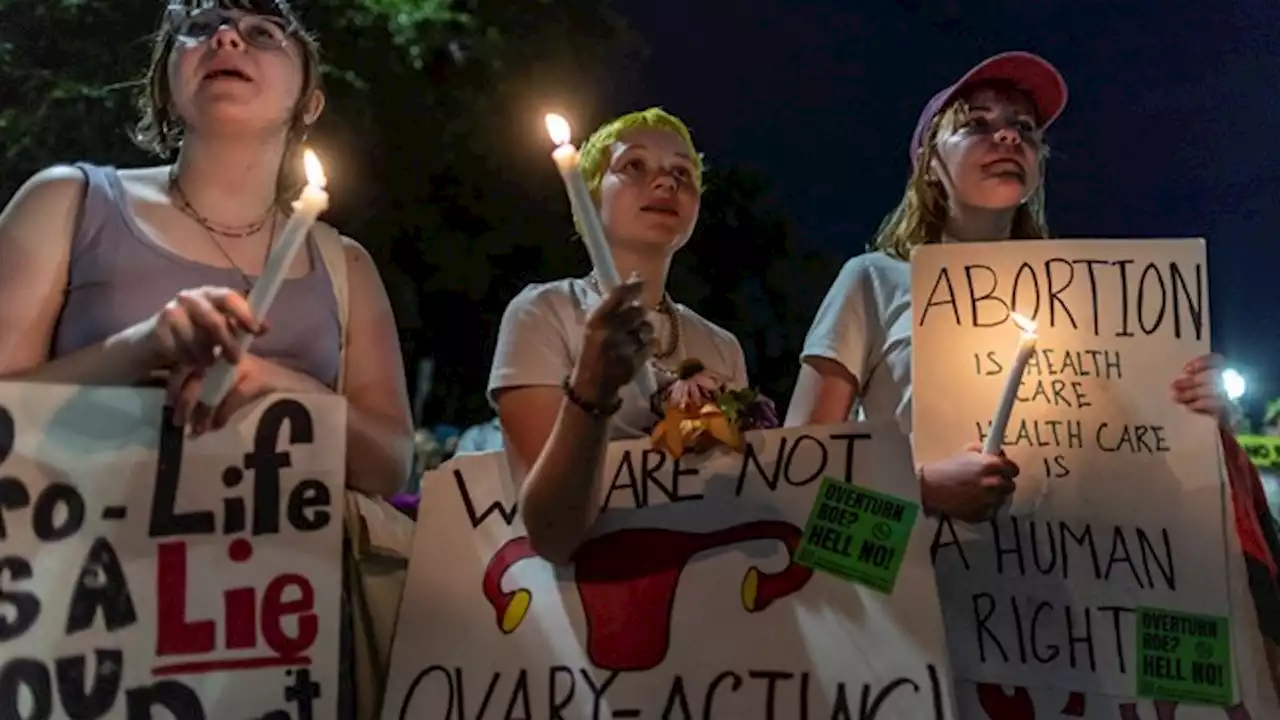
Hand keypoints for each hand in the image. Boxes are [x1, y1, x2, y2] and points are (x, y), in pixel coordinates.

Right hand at [144, 286, 264, 366]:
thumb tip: (266, 328)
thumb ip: (241, 326)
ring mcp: (171, 311)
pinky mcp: (157, 329)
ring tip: (206, 359)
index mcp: (210, 294)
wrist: (155, 340)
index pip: (229, 297)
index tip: (256, 331)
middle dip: (227, 343)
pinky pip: (180, 350)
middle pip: (214, 321)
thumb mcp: (220, 327)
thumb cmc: (195, 332)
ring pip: (197, 340)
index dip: (244, 314)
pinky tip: (187, 359)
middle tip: (235, 360)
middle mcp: (190, 297)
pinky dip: (188, 360)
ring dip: (205, 355)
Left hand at [167, 354, 321, 434]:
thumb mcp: (240, 392)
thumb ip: (219, 398)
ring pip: (212, 385)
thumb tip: (193, 418)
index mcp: (226, 356)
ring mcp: (247, 366)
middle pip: (198, 372)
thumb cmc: (274, 395)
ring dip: (201, 410)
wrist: (308, 394)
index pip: (193, 362)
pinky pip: (233, 395)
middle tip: (177, 421)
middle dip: (185, 398)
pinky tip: (218, 426)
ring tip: (195, 429)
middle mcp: (234, 356)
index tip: (168, 402)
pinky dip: (223, 412)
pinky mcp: (260, 378)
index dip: (177, 381)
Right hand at [572, 276, 654, 404]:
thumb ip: (613, 305)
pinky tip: (636, 353)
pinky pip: (653, 345)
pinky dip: (649, 348)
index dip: (634, 286)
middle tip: (631, 324)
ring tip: (631, 342)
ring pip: (648, 328)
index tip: (641, 281)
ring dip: (644, 333)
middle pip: (638, 311)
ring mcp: (622, 346)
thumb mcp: (595, 326)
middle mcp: (609, 330)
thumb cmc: (594, 352)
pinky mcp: (635, 361)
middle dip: (639, 316)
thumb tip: (636, 278)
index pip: (619, 294)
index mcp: (596, 319)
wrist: (591, 386)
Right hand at [920, 443, 1019, 522]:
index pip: (1013, 469)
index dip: (1008, 469)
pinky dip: (986, 508)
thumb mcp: (966, 450)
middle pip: (1010, 486)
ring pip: (1002, 500)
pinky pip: (992, 511)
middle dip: (1002, 483)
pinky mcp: (983, 514)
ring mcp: (989, 501)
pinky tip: (974, 503)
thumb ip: (984, 450)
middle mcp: (993, 483)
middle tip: (990, 482)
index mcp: (990, 465)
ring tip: (979, 494)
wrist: (930, 488)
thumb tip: (997, 454)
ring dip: (994, 496)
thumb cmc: (947, 468)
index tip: (1004, 471)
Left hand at [1170, 353, 1228, 425]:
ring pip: (1216, 389)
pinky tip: (1190, 407)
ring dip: (1193, 392)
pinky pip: (1220, 405)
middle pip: (1215, 375)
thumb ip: (1190, 383)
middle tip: (1173, 386)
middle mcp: (1233, 384)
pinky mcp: (1234, 414)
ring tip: (1176, 397)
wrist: (1218, 437)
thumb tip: (1177, 382)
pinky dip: (1203, 404)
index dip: (1202, 362)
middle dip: (1192, 380)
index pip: (1218, 360)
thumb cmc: (1202, 411)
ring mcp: (1235, 399)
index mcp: (1224, 375)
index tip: (1186, 370)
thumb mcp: (1194, 393)